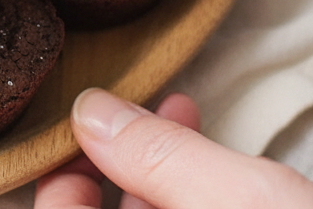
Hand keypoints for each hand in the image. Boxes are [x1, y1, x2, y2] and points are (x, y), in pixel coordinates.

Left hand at [34, 88, 312, 208]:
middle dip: (115, 178)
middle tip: (130, 120)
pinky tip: (215, 169)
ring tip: (182, 116)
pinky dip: (194, 207)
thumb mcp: (253, 204)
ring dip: (157, 185)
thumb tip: (89, 112)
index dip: (58, 195)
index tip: (74, 143)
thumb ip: (163, 160)